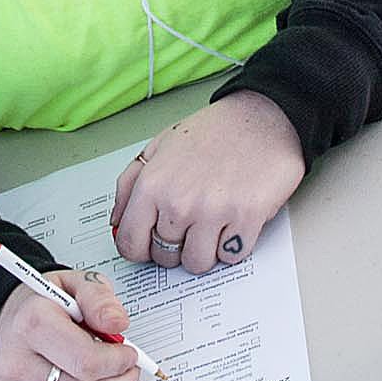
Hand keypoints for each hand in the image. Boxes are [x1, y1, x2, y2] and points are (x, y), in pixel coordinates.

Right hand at [0, 268, 140, 380]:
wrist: (8, 321)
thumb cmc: (46, 306)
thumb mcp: (76, 285)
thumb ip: (99, 299)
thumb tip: (117, 323)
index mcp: (32, 324)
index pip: (89, 363)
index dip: (120, 362)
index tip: (129, 354)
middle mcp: (15, 363)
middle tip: (127, 370)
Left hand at [111, 92, 305, 272]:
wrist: (263, 116)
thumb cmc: (213, 131)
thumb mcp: (159, 146)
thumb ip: (130, 184)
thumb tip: (117, 221)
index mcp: (152, 184)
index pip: (130, 244)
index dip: (141, 249)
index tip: (150, 244)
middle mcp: (179, 202)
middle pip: (165, 258)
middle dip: (176, 247)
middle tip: (190, 224)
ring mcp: (213, 212)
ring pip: (198, 263)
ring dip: (205, 250)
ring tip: (212, 224)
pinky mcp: (246, 219)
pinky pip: (231, 257)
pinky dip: (233, 245)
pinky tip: (234, 221)